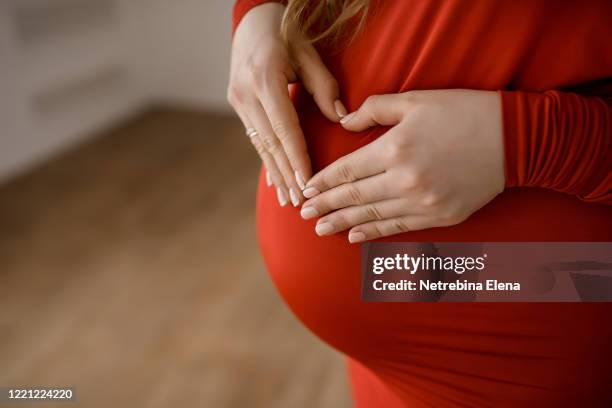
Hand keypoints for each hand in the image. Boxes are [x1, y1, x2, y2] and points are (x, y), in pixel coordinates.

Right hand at [228, 3, 346, 206]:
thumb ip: (324, 86)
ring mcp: (238, 100)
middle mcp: (246, 93)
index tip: (307, 183)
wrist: (252, 20)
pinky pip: (255, 138)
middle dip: (286, 175)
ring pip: (260, 144)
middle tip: (300, 202)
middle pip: (270, 143)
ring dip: (275, 173)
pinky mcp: (237, 104)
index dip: (296, 158)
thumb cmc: (286, 33)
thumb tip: (340, 118)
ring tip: (288, 200)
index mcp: (265, 79)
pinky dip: (267, 160)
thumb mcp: (308, 53)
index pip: (284, 128)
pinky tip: (274, 181)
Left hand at [299, 89, 504, 241]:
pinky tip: (356, 236)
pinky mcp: (441, 217)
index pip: (347, 170)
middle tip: (304, 214)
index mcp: (396, 149)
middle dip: (326, 206)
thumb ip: (375, 109)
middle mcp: (405, 180)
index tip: (306, 190)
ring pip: (373, 216)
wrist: (514, 139)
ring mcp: (424, 203)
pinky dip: (375, 233)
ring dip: (343, 223)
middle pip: (354, 196)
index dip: (324, 182)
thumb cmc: (463, 112)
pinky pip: (399, 228)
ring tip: (320, 229)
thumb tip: (345, 121)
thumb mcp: (416, 100)